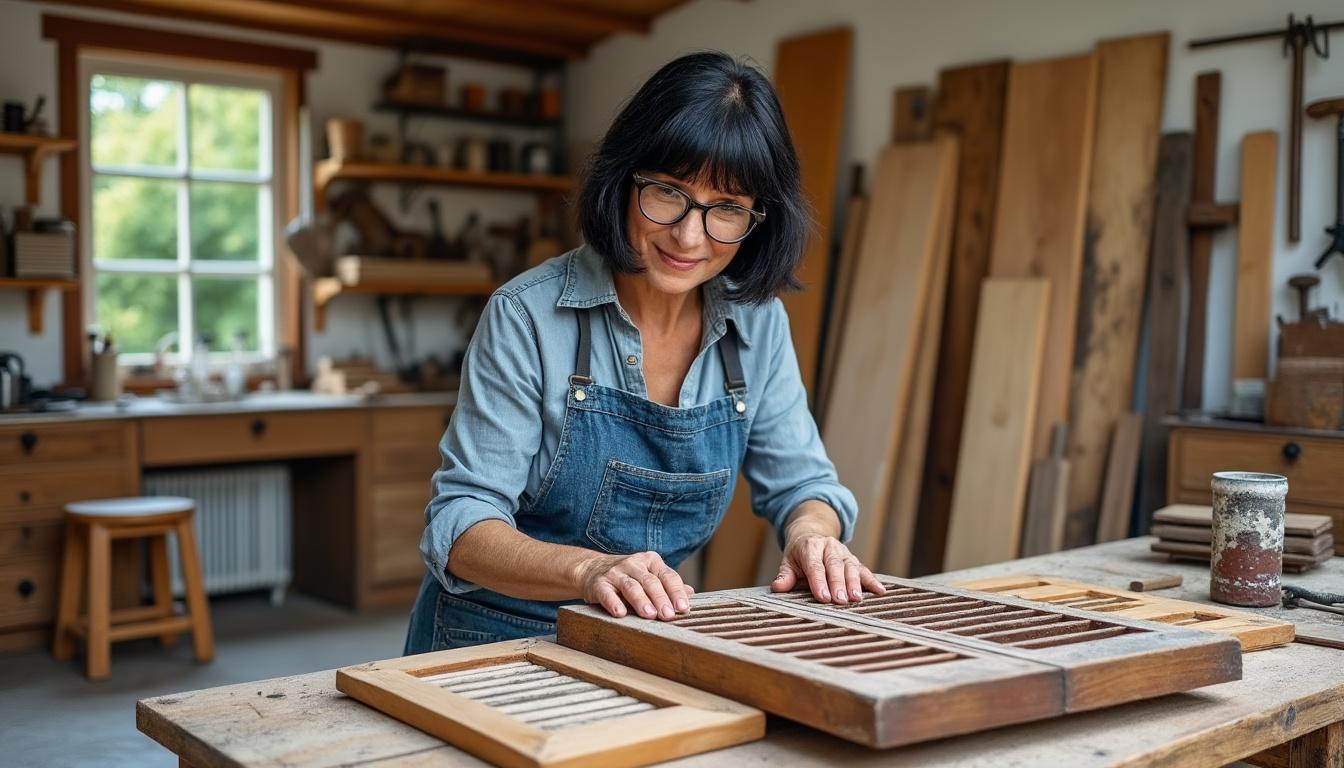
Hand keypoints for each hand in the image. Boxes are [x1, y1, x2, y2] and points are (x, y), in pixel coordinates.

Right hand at [578, 550, 693, 619]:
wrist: (591, 569)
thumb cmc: (628, 577)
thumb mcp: (649, 576)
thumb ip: (668, 585)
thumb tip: (690, 593)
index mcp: (651, 561)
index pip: (668, 576)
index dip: (676, 592)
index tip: (683, 608)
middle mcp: (634, 564)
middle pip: (651, 581)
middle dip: (660, 598)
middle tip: (668, 614)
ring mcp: (615, 572)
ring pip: (631, 586)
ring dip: (641, 601)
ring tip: (649, 614)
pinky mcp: (599, 583)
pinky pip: (607, 593)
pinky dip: (613, 602)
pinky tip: (620, 613)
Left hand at [772, 534, 884, 603]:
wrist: (811, 534)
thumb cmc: (799, 554)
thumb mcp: (788, 562)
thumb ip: (785, 575)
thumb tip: (778, 587)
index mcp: (810, 547)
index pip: (815, 566)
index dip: (819, 582)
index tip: (823, 597)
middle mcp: (829, 547)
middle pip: (834, 566)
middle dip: (838, 584)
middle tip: (840, 601)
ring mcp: (843, 552)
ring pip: (851, 567)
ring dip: (855, 583)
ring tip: (857, 598)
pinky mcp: (853, 560)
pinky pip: (864, 569)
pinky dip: (872, 580)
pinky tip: (880, 590)